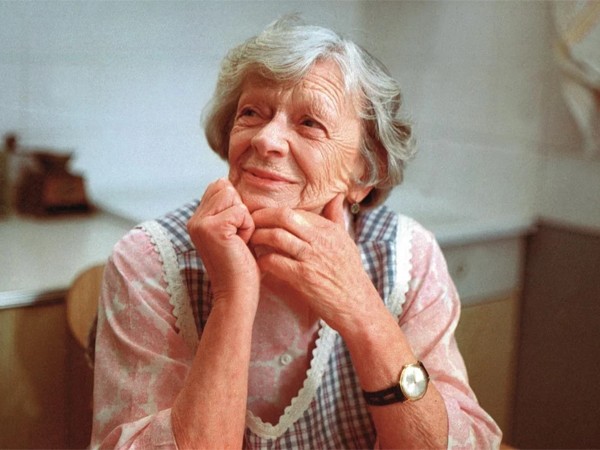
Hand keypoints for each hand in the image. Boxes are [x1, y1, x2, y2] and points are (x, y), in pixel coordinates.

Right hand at [187, 178, 259, 305]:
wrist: (237, 294)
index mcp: (197, 219)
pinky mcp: (212, 228)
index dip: (236, 205)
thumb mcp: (233, 232)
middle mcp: (194, 219)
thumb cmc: (241, 266)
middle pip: (226, 187)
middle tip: (237, 238)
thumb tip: (228, 182)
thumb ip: (228, 209)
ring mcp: (200, 223)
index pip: (219, 186)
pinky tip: (240, 245)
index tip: (235, 232)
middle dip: (240, 211)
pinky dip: (248, 228)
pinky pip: (241, 211)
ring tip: (238, 241)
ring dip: (244, 219)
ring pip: (234, 197)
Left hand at [250, 194, 379, 332]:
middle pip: (283, 216)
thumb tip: (336, 196)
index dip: (275, 211)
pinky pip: (275, 261)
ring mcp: (311, 258)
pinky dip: (263, 260)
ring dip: (258, 237)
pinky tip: (259, 262)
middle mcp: (320, 240)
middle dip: (262, 217)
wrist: (357, 306)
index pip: (296, 210)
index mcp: (329, 229)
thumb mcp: (347, 242)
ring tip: (250, 240)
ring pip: (276, 236)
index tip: (263, 216)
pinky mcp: (303, 277)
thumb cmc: (350, 275)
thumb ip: (336, 219)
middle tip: (250, 222)